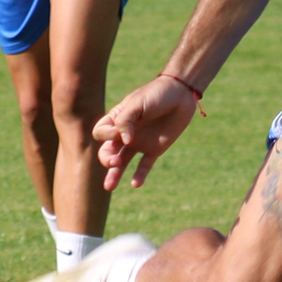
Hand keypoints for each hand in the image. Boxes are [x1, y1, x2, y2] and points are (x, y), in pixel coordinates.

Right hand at [94, 75, 199, 189]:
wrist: (181, 95)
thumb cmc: (156, 94)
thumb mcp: (137, 103)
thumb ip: (125, 120)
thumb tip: (124, 142)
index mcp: (117, 119)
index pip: (100, 133)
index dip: (106, 136)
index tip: (119, 132)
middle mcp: (125, 133)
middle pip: (107, 151)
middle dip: (106, 158)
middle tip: (115, 162)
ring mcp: (139, 142)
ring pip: (122, 163)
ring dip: (114, 174)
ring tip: (109, 186)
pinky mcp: (154, 149)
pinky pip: (143, 166)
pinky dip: (139, 175)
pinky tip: (135, 184)